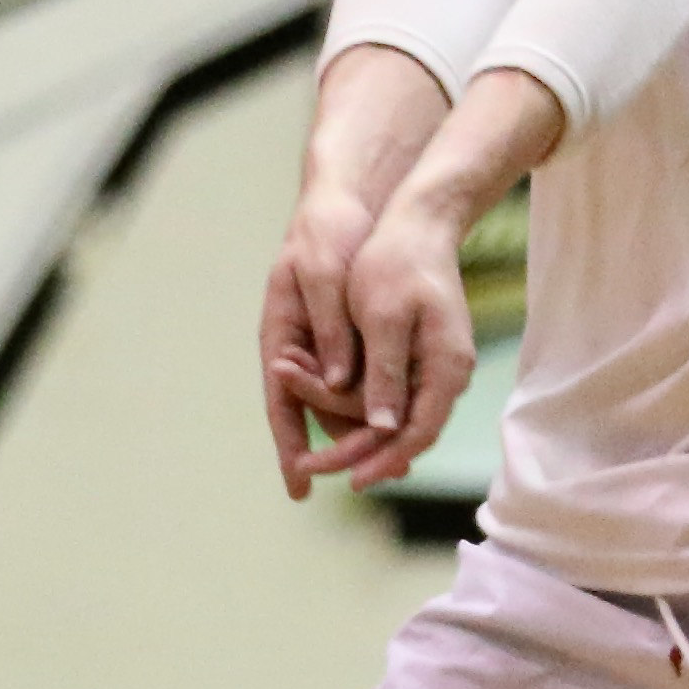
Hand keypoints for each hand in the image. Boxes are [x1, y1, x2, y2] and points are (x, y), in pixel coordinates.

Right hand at [260, 181, 382, 499]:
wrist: (348, 198)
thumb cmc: (329, 232)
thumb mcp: (327, 276)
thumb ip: (333, 331)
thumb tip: (339, 386)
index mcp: (281, 334)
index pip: (281, 405)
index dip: (289, 450)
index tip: (299, 489)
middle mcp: (300, 347)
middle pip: (315, 412)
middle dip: (339, 449)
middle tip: (368, 478)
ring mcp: (323, 343)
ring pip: (341, 400)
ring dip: (364, 428)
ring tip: (395, 459)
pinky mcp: (348, 335)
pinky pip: (362, 378)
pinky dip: (380, 399)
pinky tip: (407, 415)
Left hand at [300, 194, 477, 492]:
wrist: (419, 222)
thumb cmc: (397, 261)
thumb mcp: (384, 316)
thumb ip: (384, 373)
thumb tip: (382, 427)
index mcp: (445, 369)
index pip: (416, 435)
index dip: (380, 460)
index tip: (347, 481)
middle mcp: (447, 375)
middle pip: (403, 434)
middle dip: (355, 451)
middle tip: (310, 465)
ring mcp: (436, 366)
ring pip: (394, 417)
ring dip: (349, 425)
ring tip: (305, 435)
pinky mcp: (421, 356)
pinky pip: (392, 394)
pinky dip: (358, 404)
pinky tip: (323, 408)